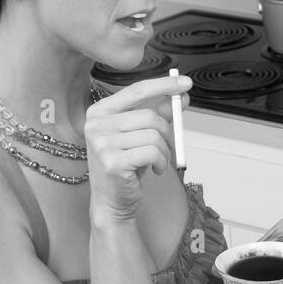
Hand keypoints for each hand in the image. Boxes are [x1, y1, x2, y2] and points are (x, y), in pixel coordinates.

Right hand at [85, 74, 191, 220]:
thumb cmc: (126, 166)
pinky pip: (152, 152)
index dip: (163, 85)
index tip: (186, 83)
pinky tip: (155, 170)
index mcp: (100, 112)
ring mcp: (102, 143)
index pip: (136, 91)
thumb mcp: (142, 136)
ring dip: (164, 151)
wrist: (113, 201)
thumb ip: (159, 115)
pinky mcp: (112, 161)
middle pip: (149, 116)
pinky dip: (161, 162)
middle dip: (167, 133)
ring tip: (158, 162)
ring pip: (153, 135)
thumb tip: (181, 96)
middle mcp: (96, 124)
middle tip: (169, 148)